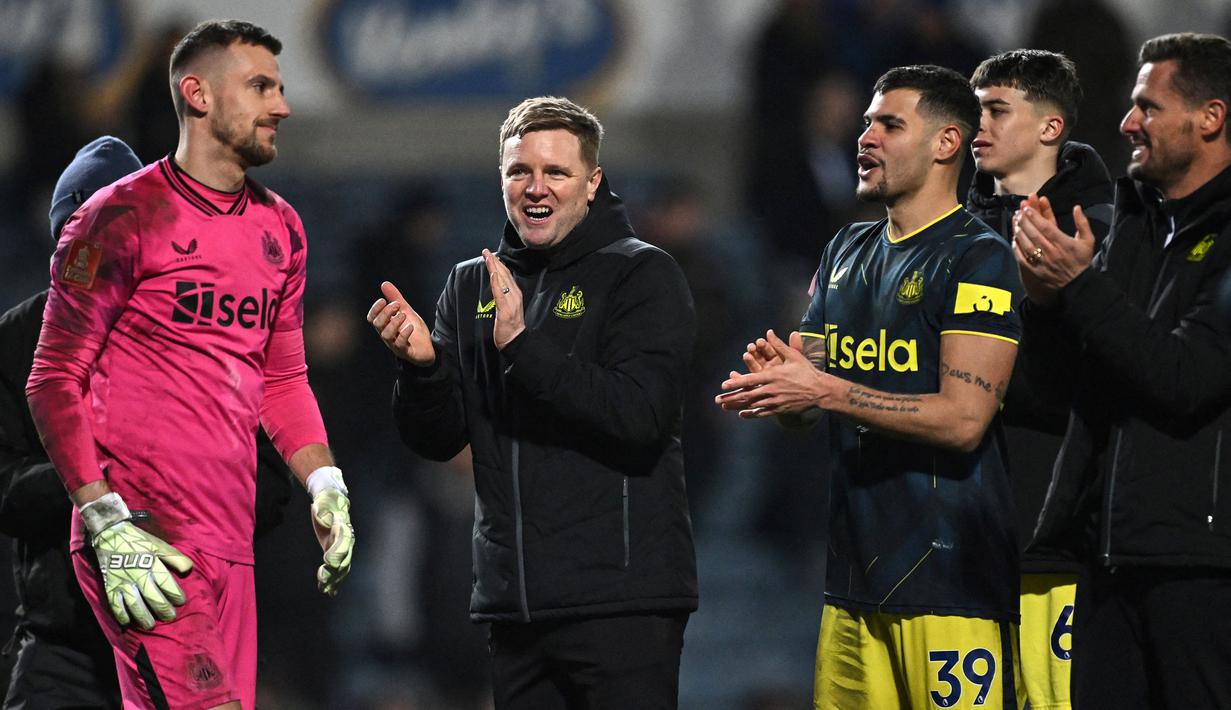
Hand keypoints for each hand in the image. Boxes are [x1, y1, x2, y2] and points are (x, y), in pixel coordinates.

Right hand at [81, 493, 192, 629]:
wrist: (110, 535)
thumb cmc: (139, 541)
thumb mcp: (159, 545)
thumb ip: (175, 557)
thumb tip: (188, 570)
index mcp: (151, 563)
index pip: (166, 584)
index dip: (175, 594)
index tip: (181, 602)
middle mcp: (138, 575)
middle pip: (153, 597)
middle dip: (163, 609)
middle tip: (171, 617)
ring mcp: (122, 582)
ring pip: (135, 604)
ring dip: (144, 616)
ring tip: (151, 625)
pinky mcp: (109, 586)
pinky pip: (115, 604)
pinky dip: (121, 614)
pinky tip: (128, 622)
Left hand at [311, 488, 353, 596]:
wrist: (332, 503)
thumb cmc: (327, 502)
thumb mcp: (324, 502)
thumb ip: (324, 509)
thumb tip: (322, 515)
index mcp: (344, 527)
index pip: (343, 542)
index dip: (336, 552)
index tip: (327, 562)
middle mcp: (347, 540)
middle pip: (344, 557)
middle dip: (335, 571)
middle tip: (323, 581)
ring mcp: (344, 548)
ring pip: (343, 566)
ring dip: (335, 579)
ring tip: (325, 590)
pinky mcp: (338, 553)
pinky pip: (340, 569)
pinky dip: (336, 581)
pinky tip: (330, 592)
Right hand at [367, 281, 434, 365]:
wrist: (427, 347)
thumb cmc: (413, 329)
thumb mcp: (405, 311)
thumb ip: (395, 298)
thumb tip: (384, 284)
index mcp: (385, 325)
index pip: (372, 318)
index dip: (375, 309)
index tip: (383, 300)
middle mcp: (387, 335)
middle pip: (377, 324)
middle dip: (385, 313)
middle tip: (397, 305)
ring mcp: (395, 344)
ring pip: (386, 334)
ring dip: (394, 322)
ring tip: (403, 315)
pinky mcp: (405, 351)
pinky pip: (399, 344)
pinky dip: (404, 334)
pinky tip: (410, 327)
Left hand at [482, 249, 524, 348]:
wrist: (515, 340)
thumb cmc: (510, 326)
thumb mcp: (508, 307)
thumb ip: (503, 296)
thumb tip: (496, 286)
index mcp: (516, 294)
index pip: (507, 275)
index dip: (499, 264)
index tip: (491, 255)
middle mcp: (515, 295)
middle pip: (505, 274)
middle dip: (495, 261)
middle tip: (485, 251)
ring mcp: (511, 302)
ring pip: (502, 280)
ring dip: (494, 267)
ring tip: (487, 257)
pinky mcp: (505, 310)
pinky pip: (500, 293)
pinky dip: (496, 282)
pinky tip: (493, 273)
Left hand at [716, 330, 828, 416]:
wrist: (820, 391)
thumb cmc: (806, 371)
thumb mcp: (793, 356)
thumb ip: (779, 345)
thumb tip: (769, 332)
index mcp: (773, 376)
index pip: (750, 380)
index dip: (735, 383)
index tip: (723, 385)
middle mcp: (772, 389)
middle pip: (747, 395)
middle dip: (731, 397)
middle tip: (717, 400)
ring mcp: (775, 401)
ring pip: (753, 405)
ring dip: (737, 406)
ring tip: (724, 407)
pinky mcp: (780, 409)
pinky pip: (763, 413)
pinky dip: (752, 414)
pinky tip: (742, 414)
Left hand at [1013, 194, 1094, 305]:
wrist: (1078, 284)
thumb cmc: (1081, 260)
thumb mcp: (1088, 240)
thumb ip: (1082, 223)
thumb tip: (1076, 207)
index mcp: (1063, 243)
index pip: (1046, 227)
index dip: (1035, 217)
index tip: (1028, 209)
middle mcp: (1052, 252)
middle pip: (1034, 234)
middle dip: (1025, 222)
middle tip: (1018, 212)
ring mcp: (1042, 262)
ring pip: (1027, 245)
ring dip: (1020, 233)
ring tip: (1015, 223)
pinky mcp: (1035, 271)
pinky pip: (1023, 258)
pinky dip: (1017, 248)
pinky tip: (1014, 240)